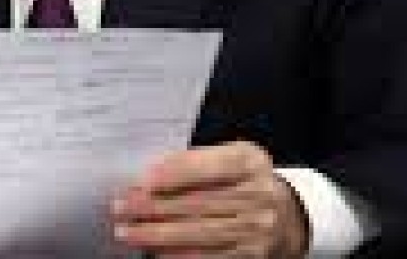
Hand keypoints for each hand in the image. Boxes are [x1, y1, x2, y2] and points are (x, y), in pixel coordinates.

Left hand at [111, 140, 308, 257]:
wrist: (284, 214)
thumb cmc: (241, 181)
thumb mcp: (226, 158)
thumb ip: (192, 163)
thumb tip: (145, 179)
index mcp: (249, 161)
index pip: (210, 165)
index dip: (175, 173)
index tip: (143, 181)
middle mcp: (259, 194)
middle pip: (200, 202)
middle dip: (154, 206)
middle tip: (122, 207)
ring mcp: (258, 228)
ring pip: (201, 233)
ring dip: (158, 234)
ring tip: (129, 232)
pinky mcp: (251, 255)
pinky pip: (210, 257)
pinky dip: (179, 256)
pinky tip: (155, 253)